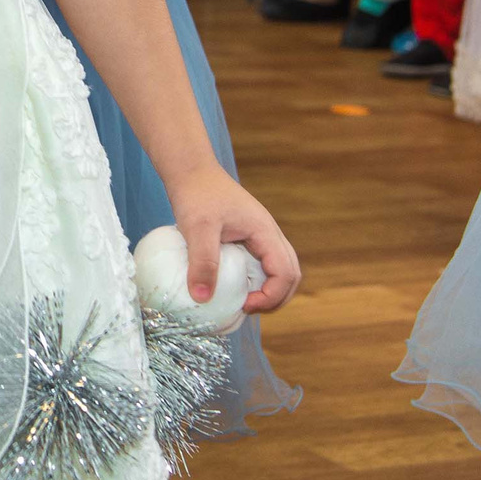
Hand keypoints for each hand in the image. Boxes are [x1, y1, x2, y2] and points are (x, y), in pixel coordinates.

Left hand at [164, 165, 299, 313]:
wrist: (190, 170)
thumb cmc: (196, 194)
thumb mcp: (197, 228)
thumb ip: (202, 262)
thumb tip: (202, 298)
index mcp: (265, 232)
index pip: (286, 273)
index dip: (271, 296)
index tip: (244, 305)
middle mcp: (269, 234)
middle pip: (290, 274)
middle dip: (275, 298)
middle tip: (247, 309)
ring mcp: (260, 235)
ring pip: (279, 269)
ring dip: (267, 290)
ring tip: (241, 302)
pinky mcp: (247, 236)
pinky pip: (262, 264)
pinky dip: (255, 280)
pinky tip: (231, 286)